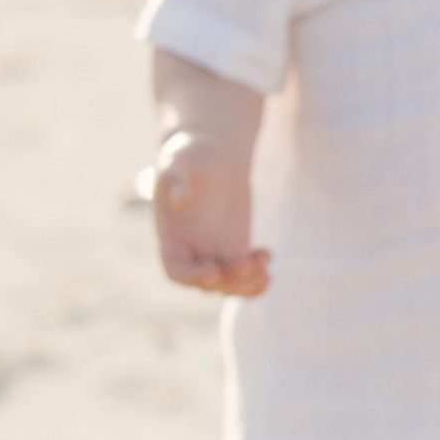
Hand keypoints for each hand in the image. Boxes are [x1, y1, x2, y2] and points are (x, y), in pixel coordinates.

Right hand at [148, 129, 270, 297]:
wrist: (210, 155)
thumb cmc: (188, 155)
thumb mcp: (177, 160)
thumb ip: (176, 179)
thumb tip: (180, 198)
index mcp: (171, 237)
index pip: (176, 271)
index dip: (191, 277)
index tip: (212, 273)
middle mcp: (192, 251)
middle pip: (207, 283)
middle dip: (226, 280)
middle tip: (245, 264)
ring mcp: (215, 251)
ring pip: (230, 283)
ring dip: (247, 281)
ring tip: (264, 264)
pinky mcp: (236, 246)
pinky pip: (246, 272)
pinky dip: (257, 275)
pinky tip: (268, 258)